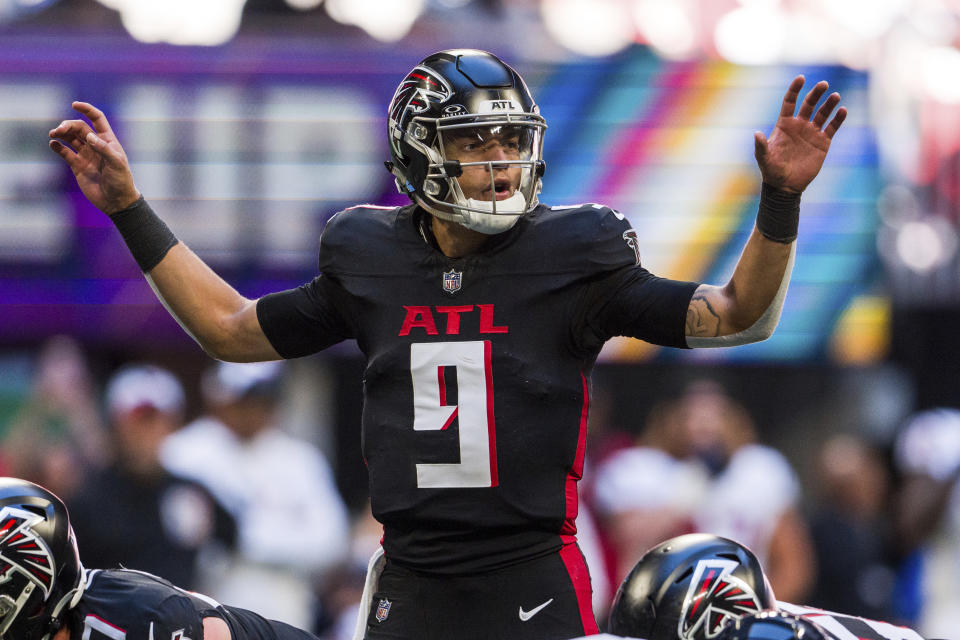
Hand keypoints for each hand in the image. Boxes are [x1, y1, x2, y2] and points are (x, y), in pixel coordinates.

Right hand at [49, 102, 140, 213]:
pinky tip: (53, 144)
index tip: (74, 104)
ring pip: (70, 138)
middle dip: (68, 125)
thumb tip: (89, 135)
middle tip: (59, 130)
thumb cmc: (121, 181)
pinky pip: (64, 152)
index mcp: (108, 140)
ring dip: (60, 133)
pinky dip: (57, 147)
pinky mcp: (77, 166)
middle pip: (79, 128)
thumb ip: (103, 149)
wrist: (116, 201)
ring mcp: (86, 155)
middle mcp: (95, 145)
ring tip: (53, 134)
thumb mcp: (117, 163)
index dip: (87, 110)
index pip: (97, 119)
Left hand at [754, 76, 846, 193]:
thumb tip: (756, 134)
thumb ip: (761, 146)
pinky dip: (838, 118)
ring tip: (835, 96)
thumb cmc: (772, 171)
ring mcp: (812, 133)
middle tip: (823, 85)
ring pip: (823, 113)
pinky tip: (842, 111)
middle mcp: (799, 125)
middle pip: (809, 104)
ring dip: (829, 104)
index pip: (790, 102)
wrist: (786, 186)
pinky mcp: (823, 142)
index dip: (795, 90)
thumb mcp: (764, 158)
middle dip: (816, 93)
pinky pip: (832, 127)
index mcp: (784, 125)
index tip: (801, 78)